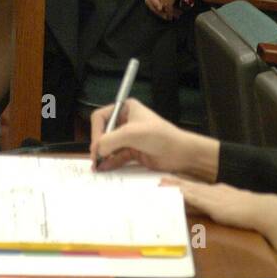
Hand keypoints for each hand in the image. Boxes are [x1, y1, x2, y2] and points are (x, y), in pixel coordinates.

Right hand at [91, 98, 218, 180]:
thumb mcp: (131, 133)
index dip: (96, 131)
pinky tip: (105, 168)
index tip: (97, 145)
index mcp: (126, 109)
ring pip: (109, 147)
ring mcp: (129, 138)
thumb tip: (96, 149)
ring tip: (98, 166)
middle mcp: (126, 122)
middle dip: (98, 145)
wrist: (180, 152)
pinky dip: (110, 162)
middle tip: (96, 158)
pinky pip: (116, 157)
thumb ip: (110, 140)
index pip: (101, 118)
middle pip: (103, 133)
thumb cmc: (161, 136)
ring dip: (103, 156)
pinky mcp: (133, 151)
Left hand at [159, 179, 276, 252]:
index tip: (171, 183)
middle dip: (174, 183)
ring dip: (175, 187)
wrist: (263, 210)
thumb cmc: (251, 212)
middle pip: (189, 185)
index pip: (197, 187)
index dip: (183, 185)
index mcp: (218, 191)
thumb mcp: (233, 209)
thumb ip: (223, 209)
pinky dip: (183, 195)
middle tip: (159, 180)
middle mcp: (213, 190)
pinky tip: (175, 193)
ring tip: (161, 184)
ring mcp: (213, 196)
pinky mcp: (213, 203)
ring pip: (189, 189)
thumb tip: (216, 212)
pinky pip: (194, 198)